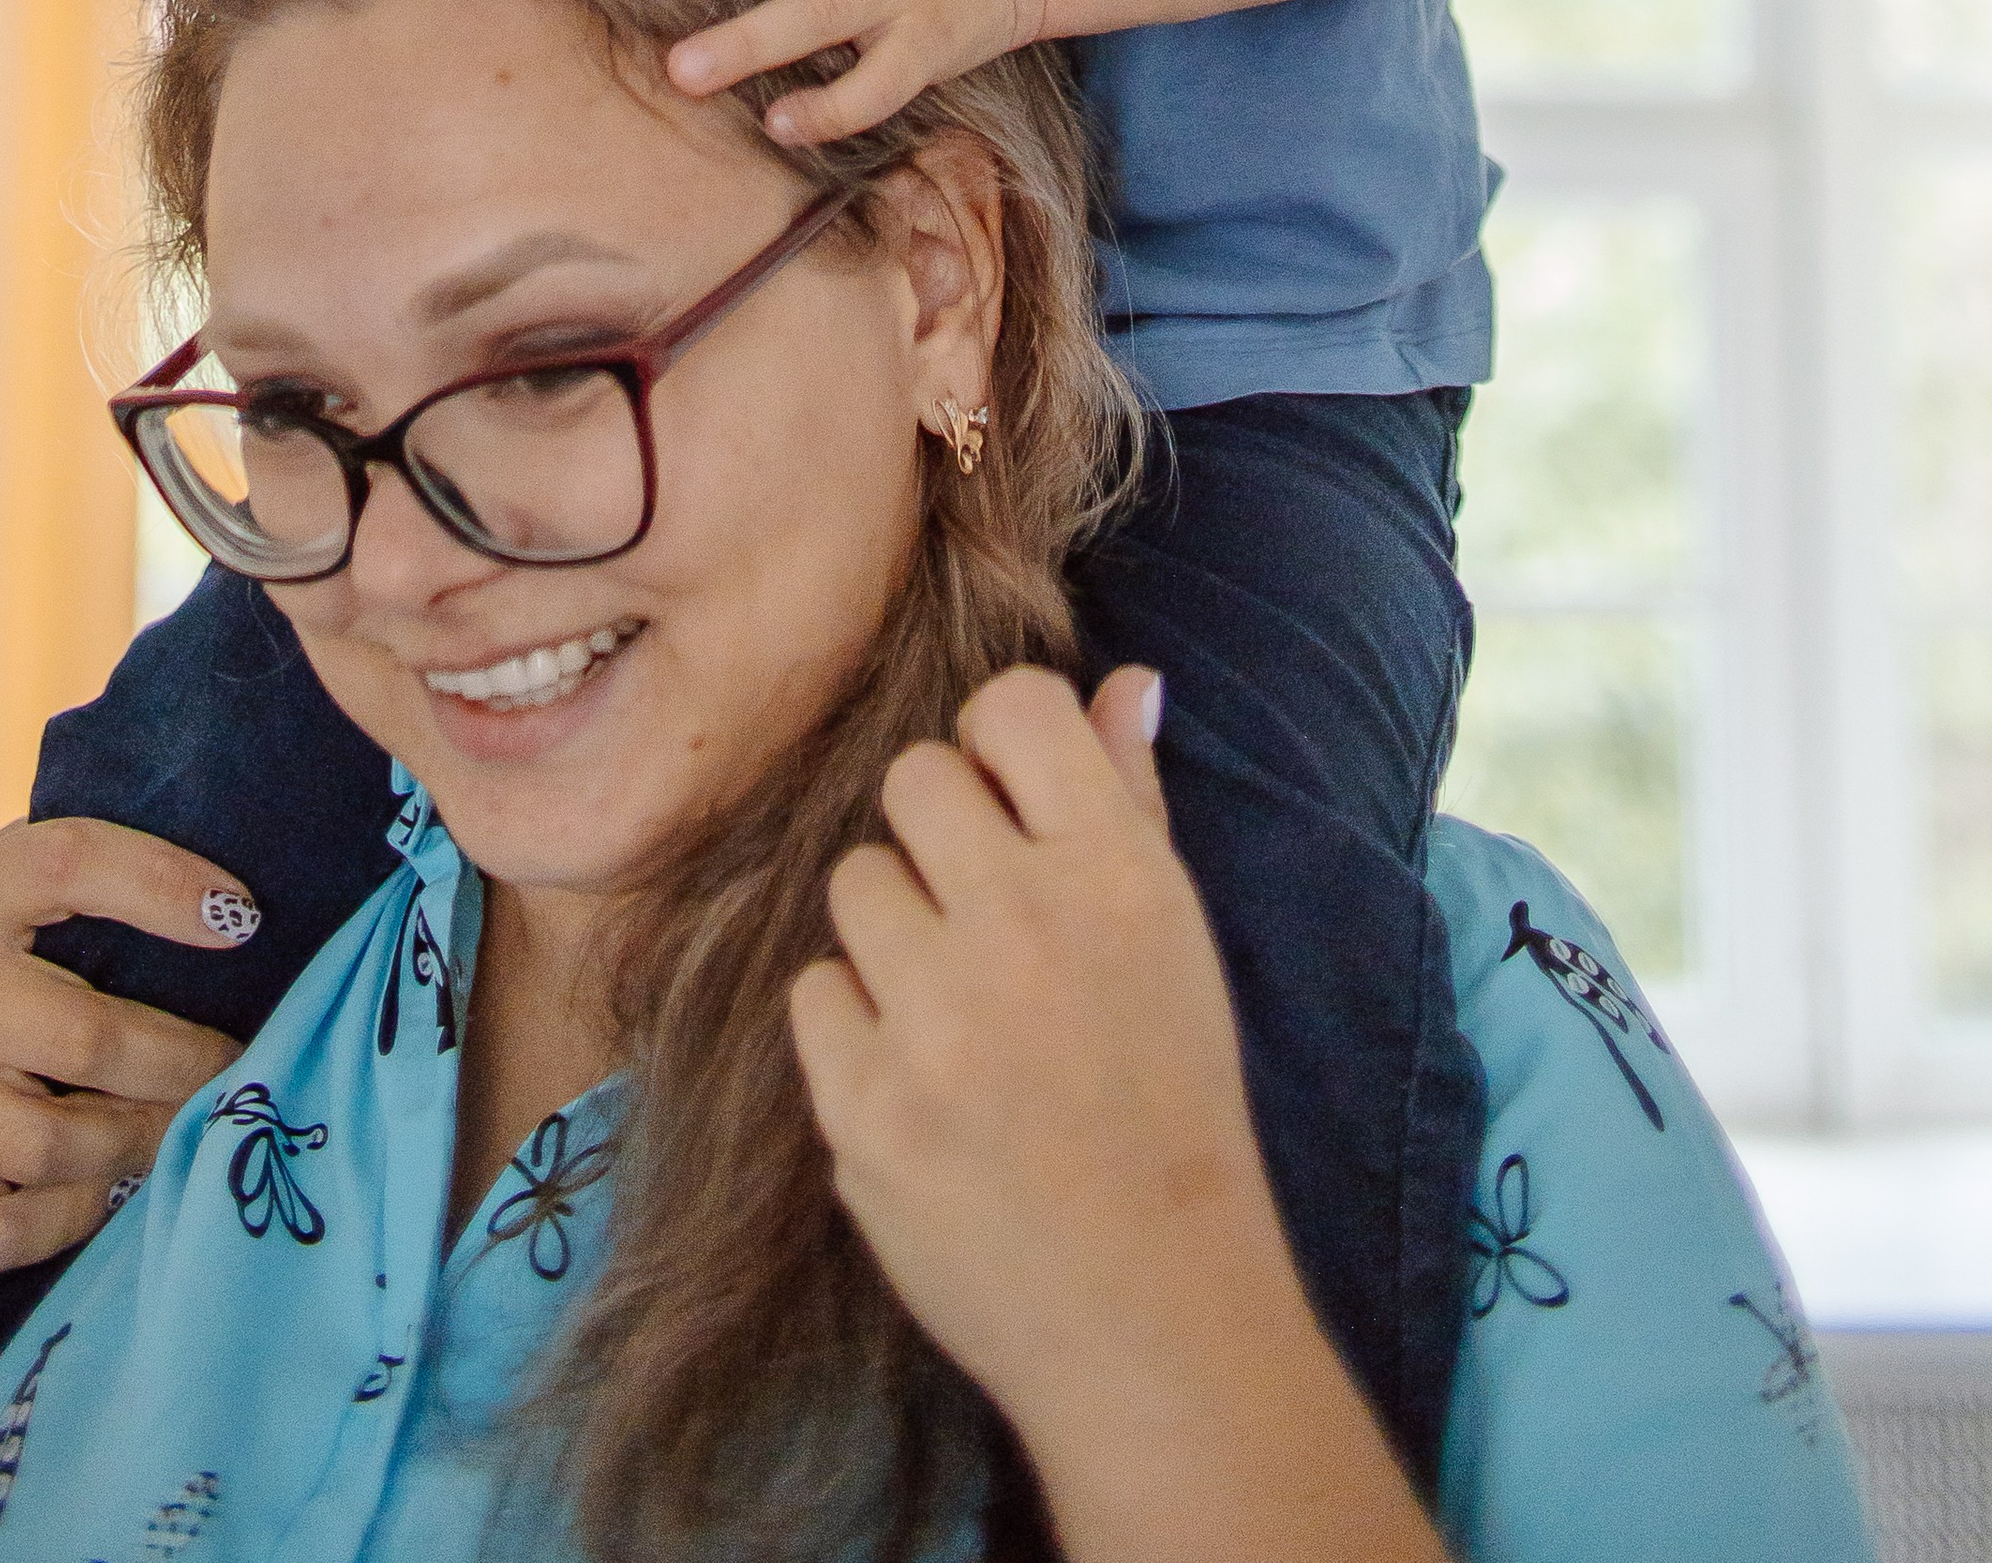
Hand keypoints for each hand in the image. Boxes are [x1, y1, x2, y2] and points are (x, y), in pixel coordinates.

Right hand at [0, 819, 251, 1293]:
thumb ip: (69, 876)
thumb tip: (226, 894)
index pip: (68, 861)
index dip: (162, 886)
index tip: (242, 918)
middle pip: (80, 1038)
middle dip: (183, 1063)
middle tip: (235, 1069)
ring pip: (46, 1144)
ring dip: (135, 1145)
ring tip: (179, 1131)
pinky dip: (67, 1220)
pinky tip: (102, 1191)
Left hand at [788, 668, 1268, 1415]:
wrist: (1150, 1311)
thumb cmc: (1170, 1106)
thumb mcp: (1176, 941)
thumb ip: (1132, 799)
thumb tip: (1123, 681)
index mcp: (1114, 875)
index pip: (1012, 707)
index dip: (1002, 743)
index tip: (1013, 801)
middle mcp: (1022, 925)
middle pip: (913, 779)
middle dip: (938, 832)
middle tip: (979, 912)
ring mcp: (935, 1020)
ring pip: (854, 883)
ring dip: (892, 931)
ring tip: (952, 1005)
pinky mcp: (861, 1107)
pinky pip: (815, 992)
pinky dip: (855, 1027)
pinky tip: (918, 1076)